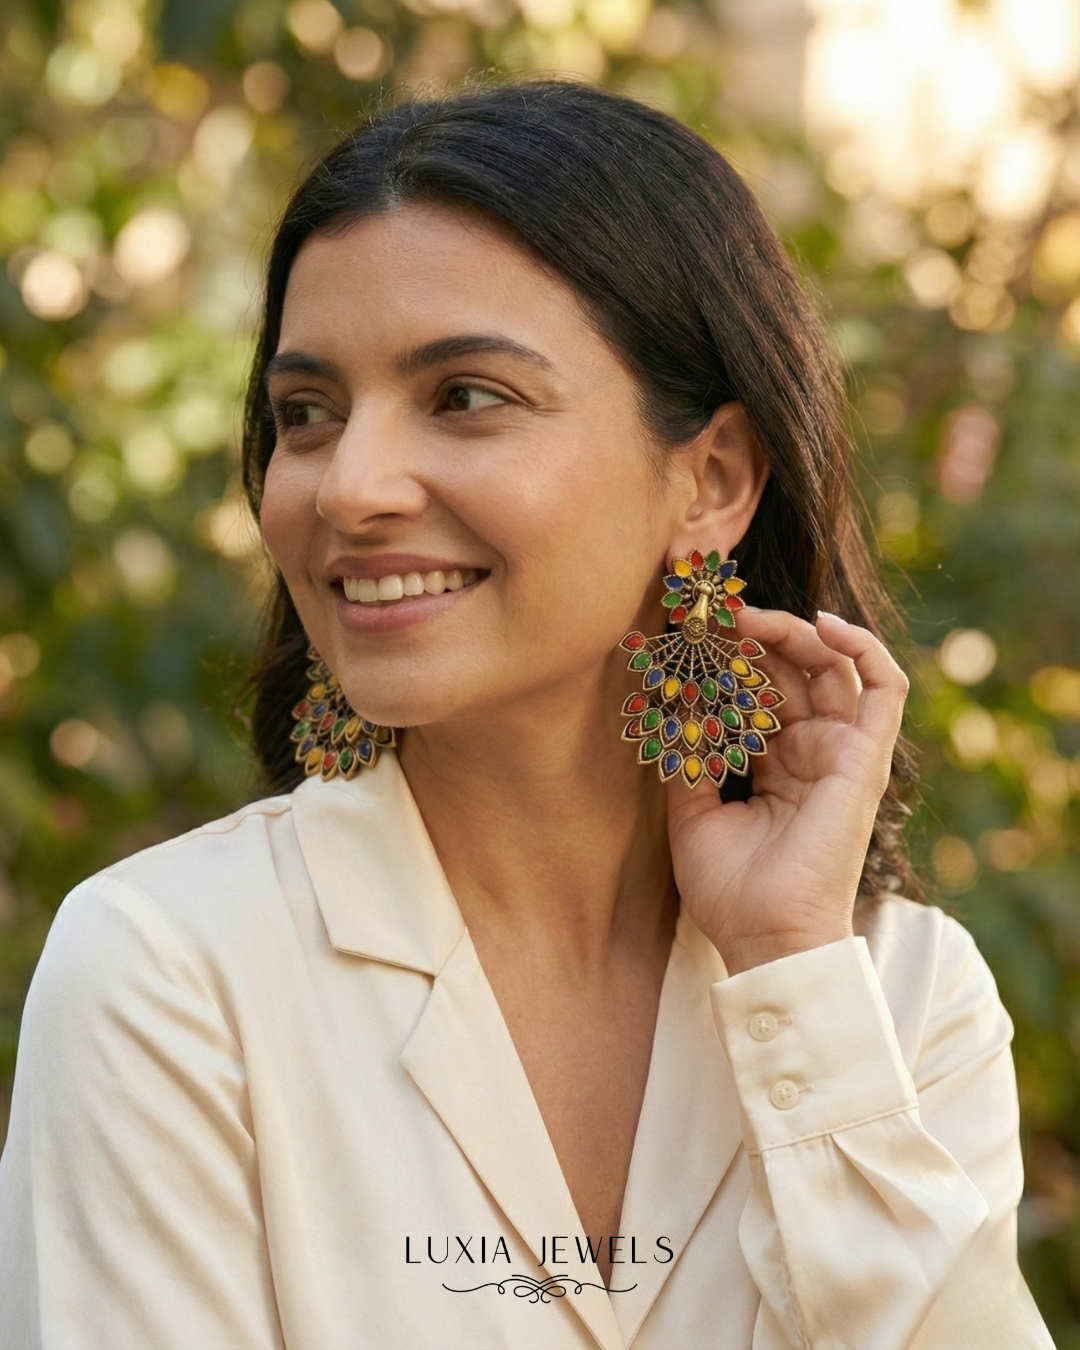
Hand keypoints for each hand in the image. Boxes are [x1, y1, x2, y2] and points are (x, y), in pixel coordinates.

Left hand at [666, 610, 908, 974]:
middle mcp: (811, 754)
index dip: (728, 660)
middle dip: (752, 638)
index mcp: (775, 767)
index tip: (687, 632)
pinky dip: (862, 649)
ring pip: (830, 669)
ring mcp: (842, 753)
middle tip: (711, 615)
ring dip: (792, 633)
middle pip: (790, 673)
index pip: (757, 694)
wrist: (767, 937)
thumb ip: (687, 759)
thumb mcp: (692, 815)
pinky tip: (822, 623)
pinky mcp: (867, 758)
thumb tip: (667, 706)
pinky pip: (885, 688)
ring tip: (746, 617)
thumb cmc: (731, 892)